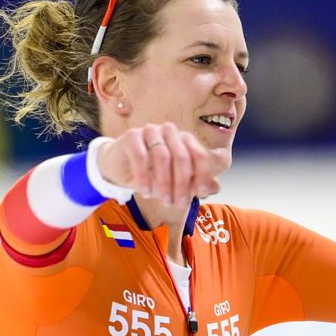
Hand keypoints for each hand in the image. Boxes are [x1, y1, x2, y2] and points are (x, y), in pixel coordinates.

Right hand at [97, 123, 228, 207]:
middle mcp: (171, 132)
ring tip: (163, 201)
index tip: (202, 194)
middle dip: (182, 184)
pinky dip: (144, 177)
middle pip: (183, 157)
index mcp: (185, 140)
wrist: (120, 167)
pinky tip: (145, 192)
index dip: (204, 175)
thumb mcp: (175, 181)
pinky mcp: (132, 136)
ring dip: (164, 183)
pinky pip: (140, 156)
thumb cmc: (152, 172)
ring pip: (162, 156)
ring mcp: (151, 131)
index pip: (201, 155)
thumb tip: (215, 187)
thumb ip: (195, 183)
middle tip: (179, 204)